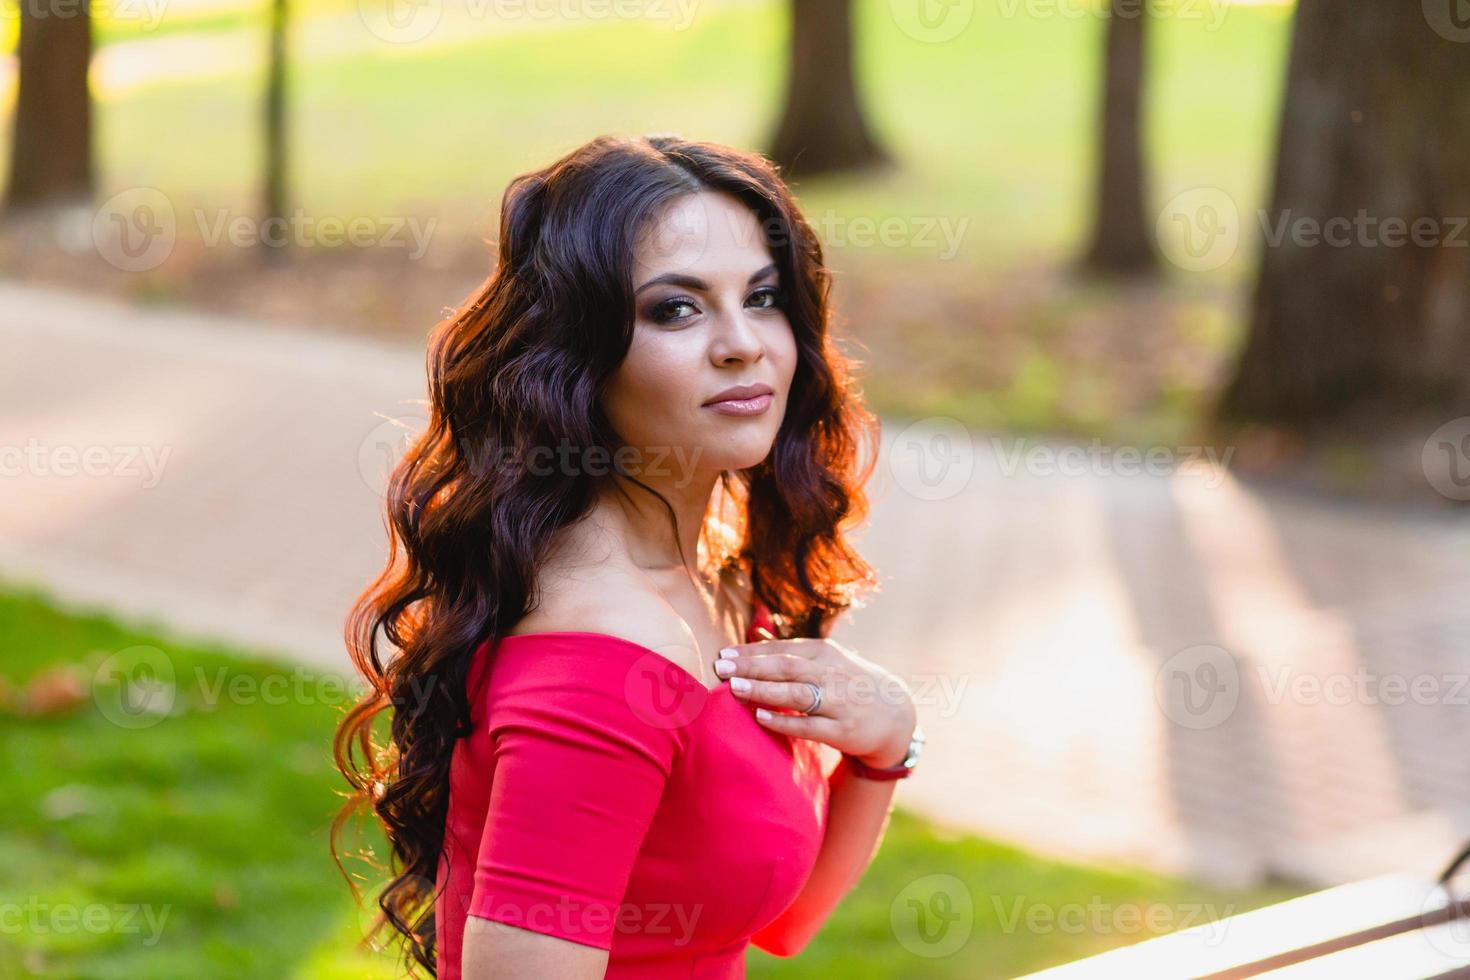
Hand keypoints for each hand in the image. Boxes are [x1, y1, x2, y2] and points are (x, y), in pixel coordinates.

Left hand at [713, 636, 917, 769]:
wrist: (894, 715)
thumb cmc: (849, 683)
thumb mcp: (827, 660)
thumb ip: (792, 652)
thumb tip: (755, 635)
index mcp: (824, 653)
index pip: (782, 649)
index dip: (752, 651)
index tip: (723, 654)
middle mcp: (831, 674)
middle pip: (787, 667)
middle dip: (752, 667)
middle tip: (721, 668)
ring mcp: (839, 702)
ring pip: (797, 694)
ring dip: (764, 690)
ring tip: (735, 688)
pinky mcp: (843, 730)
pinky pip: (809, 726)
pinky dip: (784, 721)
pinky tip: (760, 717)